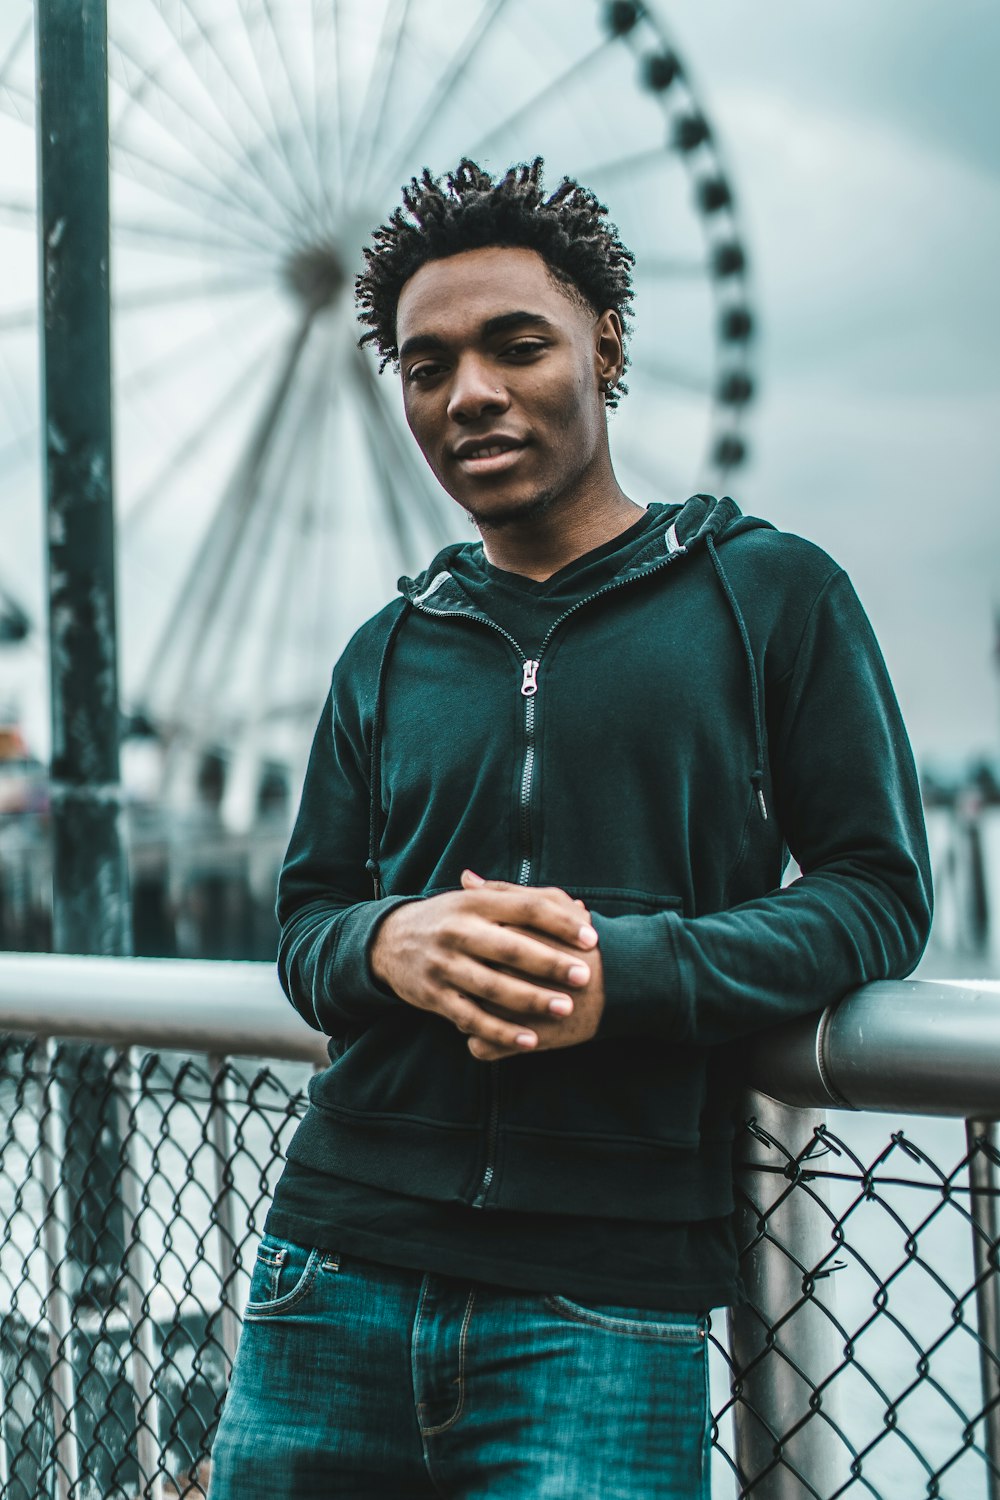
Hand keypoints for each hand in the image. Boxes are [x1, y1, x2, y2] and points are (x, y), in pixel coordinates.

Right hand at [369, 871, 597, 1055]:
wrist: (388, 940)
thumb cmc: (449, 919)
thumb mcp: (477, 901)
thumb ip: (522, 903)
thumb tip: (577, 907)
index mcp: (474, 903)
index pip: (524, 908)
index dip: (559, 922)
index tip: (591, 938)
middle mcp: (457, 931)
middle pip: (510, 947)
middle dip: (550, 962)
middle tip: (585, 975)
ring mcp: (443, 965)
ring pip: (492, 986)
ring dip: (531, 999)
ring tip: (565, 1007)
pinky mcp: (433, 996)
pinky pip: (471, 1018)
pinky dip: (501, 1031)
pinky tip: (530, 1041)